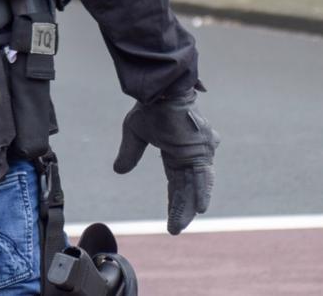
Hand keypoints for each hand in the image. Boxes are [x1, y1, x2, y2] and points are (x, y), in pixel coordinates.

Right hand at [113, 90, 218, 234]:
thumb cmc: (150, 107)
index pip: (176, 183)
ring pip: (194, 186)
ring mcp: (198, 154)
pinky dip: (202, 190)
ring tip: (182, 225)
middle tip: (175, 229)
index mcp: (177, 152)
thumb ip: (130, 153)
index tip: (170, 221)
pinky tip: (201, 208)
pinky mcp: (201, 150)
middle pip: (186, 188)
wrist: (160, 92)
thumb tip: (119, 171)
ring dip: (189, 206)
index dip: (174, 202)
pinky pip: (203, 175)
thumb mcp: (135, 133)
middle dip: (181, 209)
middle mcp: (190, 156)